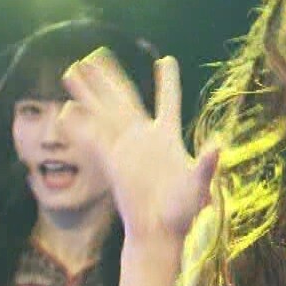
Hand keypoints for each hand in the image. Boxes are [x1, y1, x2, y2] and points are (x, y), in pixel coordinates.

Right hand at [59, 52, 220, 242]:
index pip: (168, 101)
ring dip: (88, 92)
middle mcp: (144, 137)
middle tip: (95, 53)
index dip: (167, 81)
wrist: (159, 233)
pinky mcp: (111, 163)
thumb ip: (206, 165)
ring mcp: (125, 148)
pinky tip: (65, 111)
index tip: (166, 60)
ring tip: (73, 69)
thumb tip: (219, 145)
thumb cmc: (182, 212)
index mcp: (168, 137)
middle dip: (109, 76)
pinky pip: (91, 139)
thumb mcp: (198, 186)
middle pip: (125, 98)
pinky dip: (79, 126)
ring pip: (103, 112)